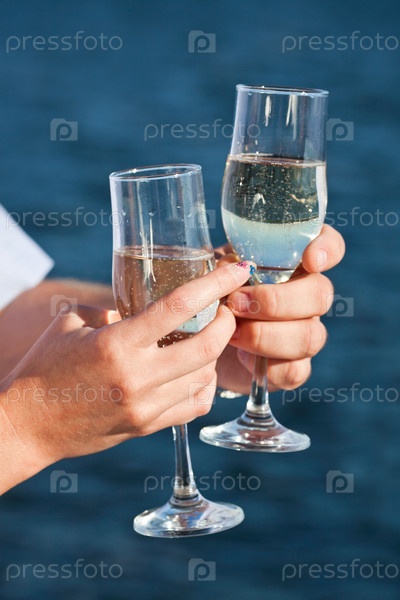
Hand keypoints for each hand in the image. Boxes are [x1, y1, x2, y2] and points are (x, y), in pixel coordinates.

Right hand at [0, 261, 251, 492]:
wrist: (29, 424)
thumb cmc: (46, 366)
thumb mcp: (74, 323)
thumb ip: (115, 309)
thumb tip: (148, 301)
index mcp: (117, 343)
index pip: (179, 306)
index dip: (215, 283)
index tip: (237, 268)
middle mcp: (137, 377)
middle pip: (207, 346)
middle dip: (227, 322)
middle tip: (226, 308)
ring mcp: (145, 407)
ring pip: (205, 377)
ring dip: (216, 353)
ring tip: (208, 337)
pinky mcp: (147, 427)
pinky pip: (195, 405)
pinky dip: (205, 384)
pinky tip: (197, 371)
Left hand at [215, 225, 345, 392]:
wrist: (202, 343)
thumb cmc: (212, 294)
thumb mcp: (214, 271)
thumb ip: (225, 264)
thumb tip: (232, 266)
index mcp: (294, 263)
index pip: (331, 247)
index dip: (327, 250)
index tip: (309, 259)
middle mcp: (308, 296)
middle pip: (320, 294)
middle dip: (275, 301)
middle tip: (236, 303)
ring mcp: (305, 333)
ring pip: (310, 335)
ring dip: (266, 334)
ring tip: (232, 332)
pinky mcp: (294, 368)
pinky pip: (295, 370)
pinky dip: (265, 364)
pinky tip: (243, 357)